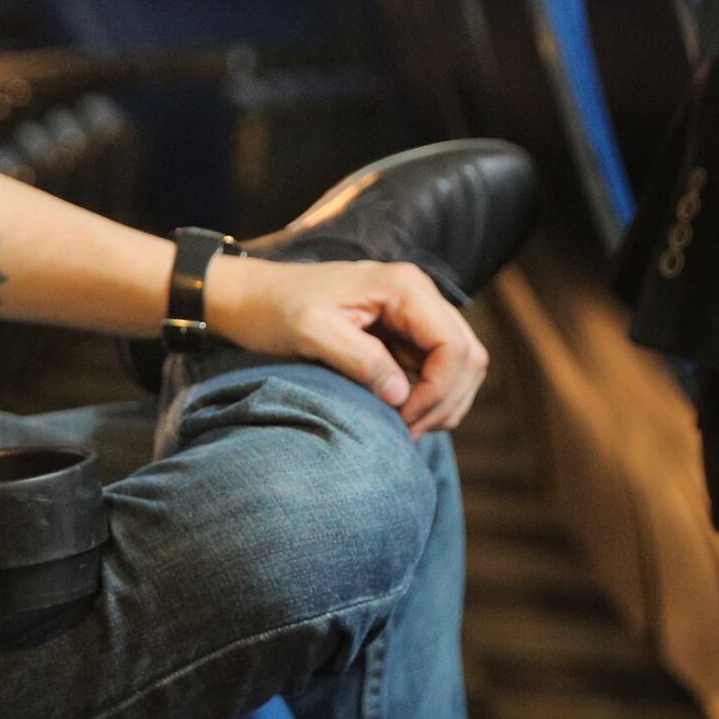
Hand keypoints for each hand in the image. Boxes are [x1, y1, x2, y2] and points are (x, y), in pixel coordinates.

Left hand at [205, 254, 487, 435]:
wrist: (250, 298)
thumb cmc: (274, 310)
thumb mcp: (311, 333)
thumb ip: (359, 359)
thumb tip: (401, 395)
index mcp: (404, 287)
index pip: (454, 348)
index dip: (437, 391)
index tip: (400, 417)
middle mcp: (419, 295)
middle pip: (468, 358)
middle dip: (444, 402)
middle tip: (404, 431)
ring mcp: (415, 314)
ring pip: (461, 367)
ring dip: (441, 403)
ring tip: (401, 426)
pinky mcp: (405, 333)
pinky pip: (437, 369)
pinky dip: (428, 397)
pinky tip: (397, 413)